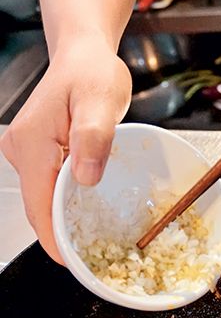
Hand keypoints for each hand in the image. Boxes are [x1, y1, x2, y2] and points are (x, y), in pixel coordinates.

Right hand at [0, 38, 130, 262]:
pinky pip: (48, 188)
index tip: (72, 263)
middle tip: (90, 259)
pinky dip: (64, 205)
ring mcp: (26, 153)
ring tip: (91, 243)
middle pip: (38, 208)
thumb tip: (84, 178)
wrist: (82, 54)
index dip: (54, 239)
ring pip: (43, 200)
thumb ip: (94, 137)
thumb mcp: (101, 99)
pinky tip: (85, 215)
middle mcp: (21, 151)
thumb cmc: (92, 72)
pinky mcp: (36, 154)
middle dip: (61, 236)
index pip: (38, 205)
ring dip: (63, 222)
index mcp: (32, 142)